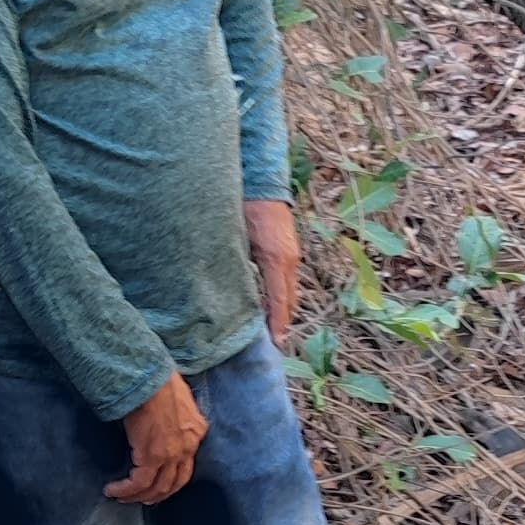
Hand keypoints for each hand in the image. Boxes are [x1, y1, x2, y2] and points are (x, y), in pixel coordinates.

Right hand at [107, 372, 206, 507]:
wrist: (149, 378)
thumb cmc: (157, 380)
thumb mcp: (178, 399)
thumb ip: (175, 416)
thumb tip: (161, 421)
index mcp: (196, 431)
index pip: (187, 465)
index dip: (171, 480)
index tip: (158, 485)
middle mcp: (188, 447)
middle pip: (174, 483)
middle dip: (156, 494)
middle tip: (141, 498)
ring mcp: (171, 454)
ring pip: (156, 487)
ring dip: (137, 496)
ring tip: (121, 496)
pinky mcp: (152, 457)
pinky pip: (138, 483)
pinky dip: (125, 490)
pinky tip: (113, 490)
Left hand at [243, 195, 301, 343]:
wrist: (263, 181)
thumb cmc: (244, 208)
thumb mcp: (237, 239)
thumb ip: (236, 266)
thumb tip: (232, 293)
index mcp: (274, 259)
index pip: (279, 300)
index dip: (277, 323)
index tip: (275, 343)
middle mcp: (288, 259)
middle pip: (289, 300)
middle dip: (282, 322)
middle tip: (272, 343)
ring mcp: (292, 254)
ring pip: (291, 290)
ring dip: (284, 310)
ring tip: (273, 329)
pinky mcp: (290, 250)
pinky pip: (289, 279)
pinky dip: (283, 294)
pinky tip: (273, 303)